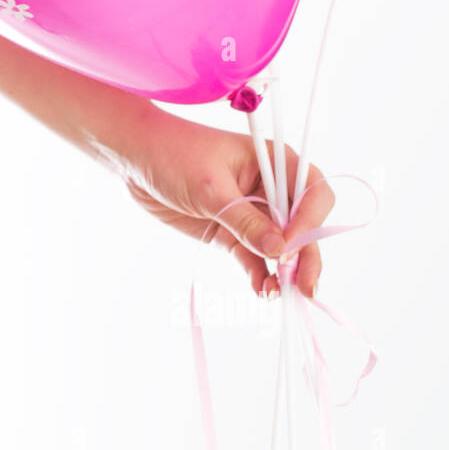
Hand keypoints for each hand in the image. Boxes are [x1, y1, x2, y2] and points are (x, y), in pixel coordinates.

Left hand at [118, 107, 334, 298]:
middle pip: (303, 226)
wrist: (136, 159)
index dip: (310, 221)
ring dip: (284, 272)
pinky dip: (259, 274)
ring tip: (280, 294)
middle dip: (306, 256)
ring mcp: (252, 213)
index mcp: (275, 163)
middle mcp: (270, 189)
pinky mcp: (232, 233)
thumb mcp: (210, 188)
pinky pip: (253, 258)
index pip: (312, 192)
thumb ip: (244, 220)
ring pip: (280, 247)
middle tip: (304, 286)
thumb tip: (280, 250)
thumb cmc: (175, 155)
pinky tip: (262, 290)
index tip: (292, 246)